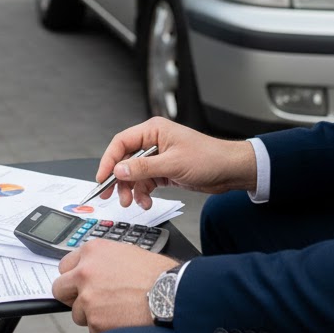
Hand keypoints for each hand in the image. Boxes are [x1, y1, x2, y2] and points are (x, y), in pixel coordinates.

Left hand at [51, 239, 177, 332]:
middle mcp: (85, 272)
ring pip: (78, 314)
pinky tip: (124, 321)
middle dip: (73, 297)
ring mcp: (88, 298)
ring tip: (119, 311)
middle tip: (91, 302)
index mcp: (93, 251)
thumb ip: (102, 262)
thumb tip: (90, 272)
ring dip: (93, 316)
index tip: (79, 284)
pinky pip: (93, 330)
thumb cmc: (158, 274)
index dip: (73, 277)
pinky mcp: (95, 321)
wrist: (173, 295)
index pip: (64, 266)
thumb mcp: (126, 253)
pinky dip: (106, 330)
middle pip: (61, 289)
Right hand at [93, 117, 257, 209]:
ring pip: (134, 174)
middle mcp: (153, 142)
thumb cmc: (208, 158)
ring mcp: (158, 157)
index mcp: (153, 130)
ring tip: (133, 202)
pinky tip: (146, 202)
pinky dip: (143, 193)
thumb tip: (119, 170)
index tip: (103, 177)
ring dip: (132, 190)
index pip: (121, 143)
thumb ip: (143, 168)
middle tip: (113, 196)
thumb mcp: (172, 164)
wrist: (230, 171)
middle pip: (125, 160)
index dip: (109, 160)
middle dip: (119, 180)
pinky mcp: (164, 171)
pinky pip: (145, 182)